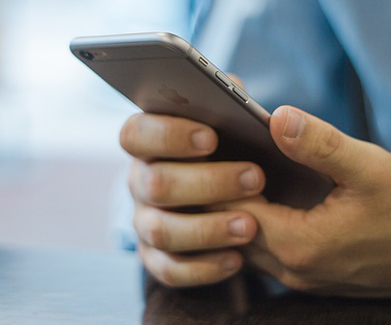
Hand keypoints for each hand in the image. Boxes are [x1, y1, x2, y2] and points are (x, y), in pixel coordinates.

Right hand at [121, 112, 263, 286]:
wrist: (237, 196)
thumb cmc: (232, 149)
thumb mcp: (233, 121)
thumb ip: (233, 102)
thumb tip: (245, 96)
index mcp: (149, 142)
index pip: (136, 134)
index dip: (167, 135)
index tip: (210, 138)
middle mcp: (140, 181)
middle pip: (154, 183)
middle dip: (206, 182)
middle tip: (255, 178)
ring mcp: (145, 221)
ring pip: (161, 230)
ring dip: (206, 229)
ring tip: (250, 226)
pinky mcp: (157, 257)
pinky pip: (170, 269)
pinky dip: (203, 267)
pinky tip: (236, 260)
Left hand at [218, 105, 390, 299]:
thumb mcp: (372, 169)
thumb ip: (321, 144)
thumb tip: (277, 117)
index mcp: (298, 244)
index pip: (231, 208)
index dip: (217, 175)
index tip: (211, 144)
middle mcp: (291, 269)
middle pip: (231, 228)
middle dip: (219, 191)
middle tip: (214, 153)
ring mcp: (300, 277)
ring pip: (246, 242)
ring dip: (236, 209)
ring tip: (234, 171)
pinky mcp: (311, 276)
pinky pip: (267, 251)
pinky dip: (257, 223)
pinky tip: (264, 196)